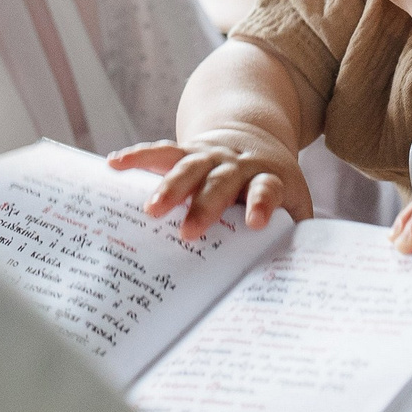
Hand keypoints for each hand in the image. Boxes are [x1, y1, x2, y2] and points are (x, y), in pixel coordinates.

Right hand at [110, 131, 312, 237]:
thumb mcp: (291, 201)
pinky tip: (115, 164)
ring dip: (170, 186)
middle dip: (204, 205)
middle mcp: (237, 165)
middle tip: (189, 232)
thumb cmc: (272, 184)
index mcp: (268, 178)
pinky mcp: (186, 150)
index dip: (261, 203)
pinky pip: (161, 152)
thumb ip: (295, 231)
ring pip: (189, 166)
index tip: (255, 223)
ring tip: (152, 209)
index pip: (267, 189)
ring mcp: (210, 156)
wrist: (254, 135)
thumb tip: (296, 275)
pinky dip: (138, 156)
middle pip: (221, 181)